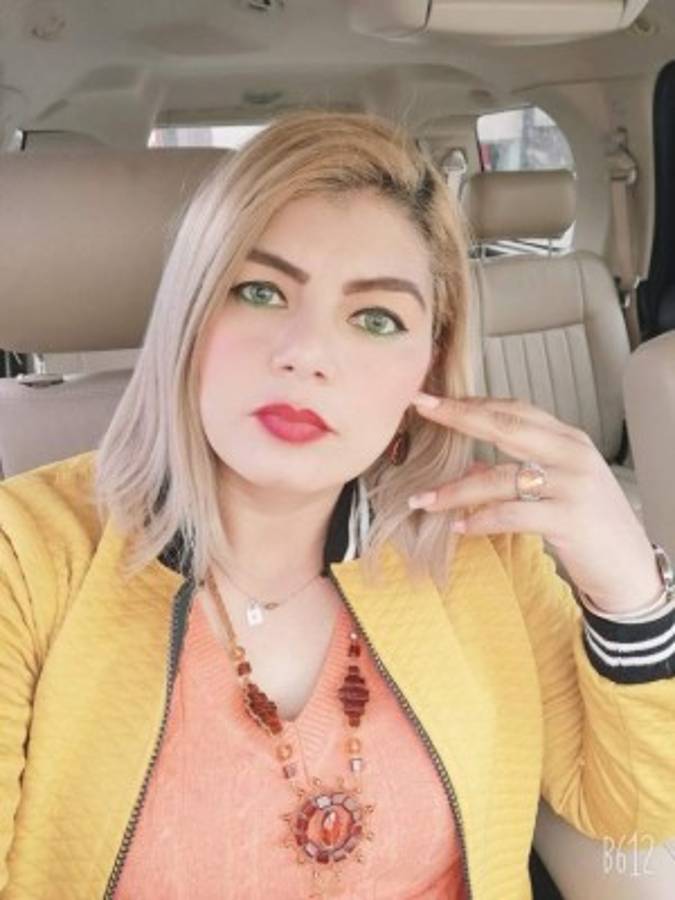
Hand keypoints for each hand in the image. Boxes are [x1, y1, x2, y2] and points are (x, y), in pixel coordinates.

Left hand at [408, 392, 662, 615]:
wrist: (629, 567)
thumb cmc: (591, 526)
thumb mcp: (555, 490)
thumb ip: (515, 474)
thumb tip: (469, 467)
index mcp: (569, 440)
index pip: (516, 410)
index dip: (474, 403)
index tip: (436, 399)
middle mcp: (572, 454)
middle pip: (506, 426)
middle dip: (459, 416)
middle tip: (422, 408)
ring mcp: (573, 484)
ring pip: (501, 476)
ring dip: (456, 489)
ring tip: (423, 499)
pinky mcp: (569, 518)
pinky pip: (512, 514)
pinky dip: (481, 520)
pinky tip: (459, 527)